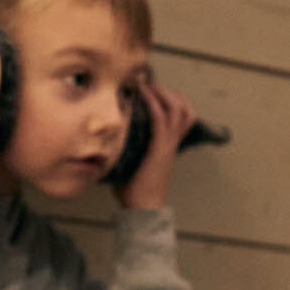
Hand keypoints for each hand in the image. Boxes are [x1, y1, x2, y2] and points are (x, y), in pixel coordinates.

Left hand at [115, 76, 196, 209]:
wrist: (144, 207)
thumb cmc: (134, 189)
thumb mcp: (133, 163)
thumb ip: (127, 148)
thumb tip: (105, 137)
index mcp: (168, 145)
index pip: (181, 115)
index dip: (172, 99)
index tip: (153, 88)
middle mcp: (172, 142)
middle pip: (184, 108)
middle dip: (169, 91)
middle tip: (150, 82)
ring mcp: (168, 144)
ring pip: (177, 109)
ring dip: (162, 93)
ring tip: (147, 84)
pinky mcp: (160, 147)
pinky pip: (161, 119)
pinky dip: (153, 103)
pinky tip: (142, 94)